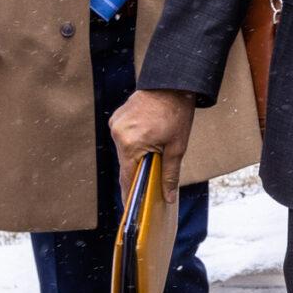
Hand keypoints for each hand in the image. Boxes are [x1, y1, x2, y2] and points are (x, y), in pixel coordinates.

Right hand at [110, 88, 196, 202]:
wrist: (171, 83)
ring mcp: (115, 125)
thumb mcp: (177, 147)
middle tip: (144, 192)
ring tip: (149, 164)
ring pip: (124, 152)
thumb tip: (168, 197)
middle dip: (135, 177)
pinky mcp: (117, 118)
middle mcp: (118, 135)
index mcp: (131, 144)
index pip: (127, 178)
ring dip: (135, 159)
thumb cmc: (177, 114)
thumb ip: (170, 174)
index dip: (130, 195)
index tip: (132, 208)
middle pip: (125, 165)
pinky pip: (123, 139)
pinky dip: (133, 145)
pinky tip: (146, 144)